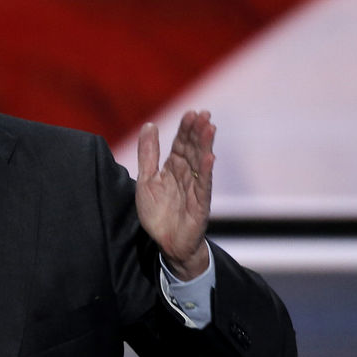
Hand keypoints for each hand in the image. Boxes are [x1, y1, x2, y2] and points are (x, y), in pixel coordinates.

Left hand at [136, 110, 215, 279]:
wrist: (166, 243)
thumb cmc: (158, 213)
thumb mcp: (146, 180)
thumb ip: (148, 154)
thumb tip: (150, 125)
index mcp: (173, 168)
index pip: (181, 144)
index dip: (185, 129)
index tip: (191, 112)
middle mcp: (186, 176)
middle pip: (193, 150)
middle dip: (197, 132)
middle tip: (203, 114)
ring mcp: (195, 189)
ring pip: (201, 163)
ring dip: (205, 146)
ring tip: (210, 128)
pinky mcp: (200, 205)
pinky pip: (204, 186)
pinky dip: (206, 172)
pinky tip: (210, 158)